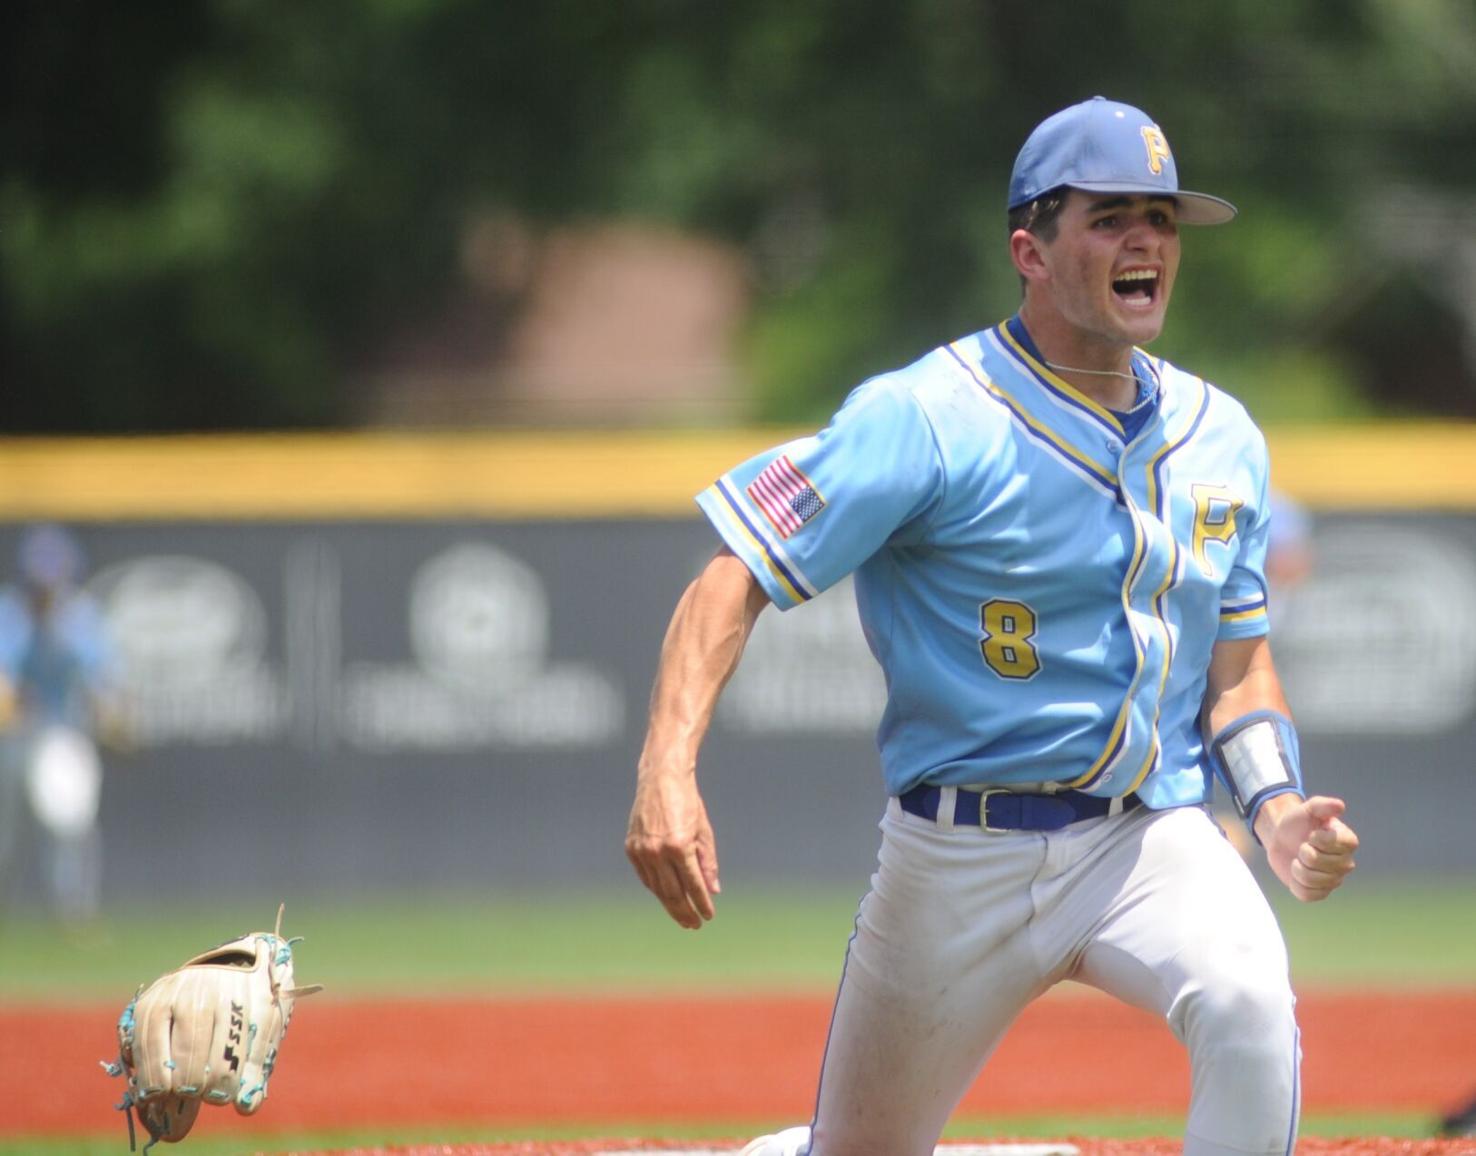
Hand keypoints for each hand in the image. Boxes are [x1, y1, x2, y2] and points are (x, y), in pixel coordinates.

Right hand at [625, 771, 719, 929]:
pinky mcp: (631, 848)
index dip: (702, 903)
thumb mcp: (704, 831)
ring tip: (683, 916)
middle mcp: (658, 851)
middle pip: (673, 893)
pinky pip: (645, 877)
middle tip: (694, 925)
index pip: (693, 885)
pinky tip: (666, 897)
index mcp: (680, 846)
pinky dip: (656, 889)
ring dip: (671, 905)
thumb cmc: (688, 802)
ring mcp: (642, 850)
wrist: (661, 778)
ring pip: (657, 888)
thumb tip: (712, 891)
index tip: (708, 916)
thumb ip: (708, 863)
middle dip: (685, 912)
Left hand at [1257, 794, 1357, 902]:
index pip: (1331, 843)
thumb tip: (1340, 806)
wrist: (1282, 837)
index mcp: (1348, 842)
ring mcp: (1333, 880)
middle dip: (1302, 851)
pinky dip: (1296, 884)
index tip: (1312, 834)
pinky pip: (1307, 895)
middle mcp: (1345, 863)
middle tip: (1302, 846)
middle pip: (1318, 862)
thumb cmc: (1299, 821)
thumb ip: (1323, 805)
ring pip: (1311, 880)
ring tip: (1299, 860)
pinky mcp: (1319, 892)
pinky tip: (1297, 874)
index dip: (1315, 838)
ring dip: (1297, 868)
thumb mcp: (1308, 808)